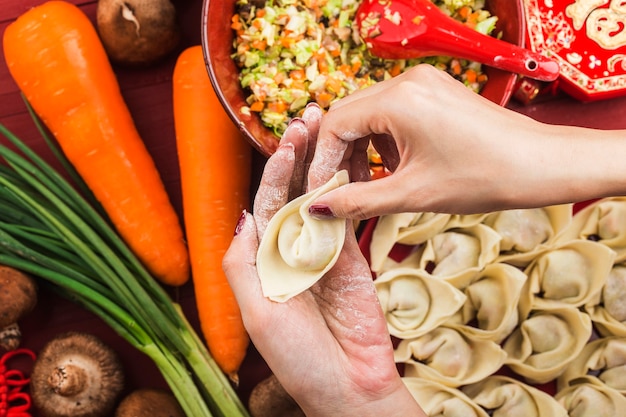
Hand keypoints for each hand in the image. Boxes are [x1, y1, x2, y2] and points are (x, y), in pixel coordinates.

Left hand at [223, 106, 424, 416]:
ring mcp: (324, 252)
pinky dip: (353, 188)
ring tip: (336, 127)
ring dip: (328, 162)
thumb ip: (243, 262)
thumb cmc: (297, 356)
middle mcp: (291, 250)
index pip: (267, 202)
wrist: (348, 385)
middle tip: (313, 116)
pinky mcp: (353, 258)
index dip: (276, 169)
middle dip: (302, 154)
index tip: (289, 138)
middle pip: (296, 192)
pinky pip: (350, 217)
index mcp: (264, 259)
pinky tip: (356, 161)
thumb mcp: (257, 312)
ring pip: (324, 198)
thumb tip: (243, 213)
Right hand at [306, 64, 610, 217]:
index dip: (323, 162)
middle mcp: (407, 81)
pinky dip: (386, 142)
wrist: (542, 163)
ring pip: (370, 115)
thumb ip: (357, 201)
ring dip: (364, 150)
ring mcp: (424, 83)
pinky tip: (398, 168)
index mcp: (398, 100)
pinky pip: (394, 113)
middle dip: (341, 156)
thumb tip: (316, 209)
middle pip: (349, 116)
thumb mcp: (413, 195)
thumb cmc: (484, 177)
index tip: (321, 193)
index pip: (335, 125)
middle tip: (342, 192)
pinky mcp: (436, 91)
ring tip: (374, 185)